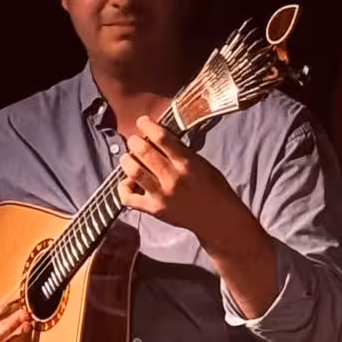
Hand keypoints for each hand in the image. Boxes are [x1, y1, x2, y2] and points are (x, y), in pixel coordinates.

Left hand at [119, 116, 243, 238]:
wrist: (218, 219)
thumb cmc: (214, 189)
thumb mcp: (202, 164)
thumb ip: (181, 152)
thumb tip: (158, 138)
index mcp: (187, 163)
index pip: (161, 137)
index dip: (147, 125)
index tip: (142, 121)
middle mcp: (173, 178)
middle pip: (143, 151)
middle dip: (135, 141)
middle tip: (135, 141)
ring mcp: (162, 195)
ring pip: (133, 170)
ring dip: (127, 160)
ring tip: (129, 159)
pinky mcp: (154, 210)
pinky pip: (128, 197)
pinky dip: (123, 187)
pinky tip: (128, 182)